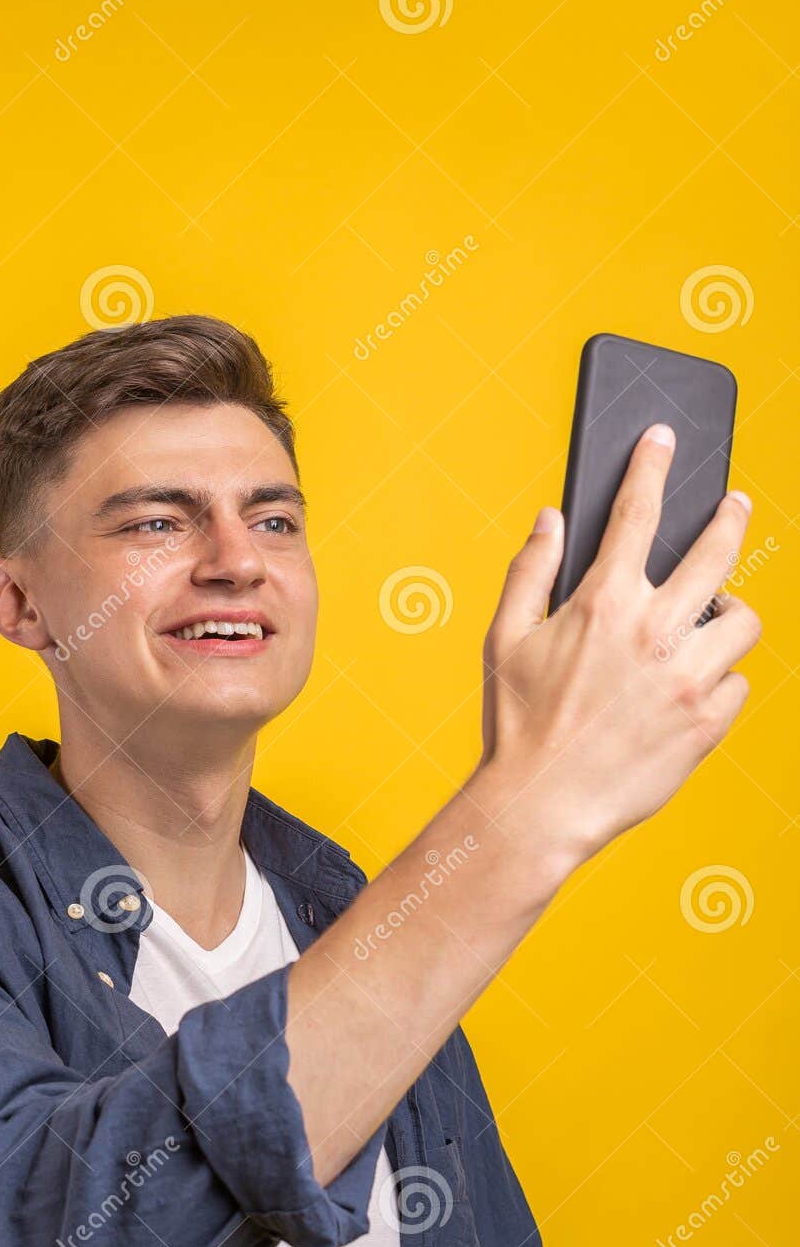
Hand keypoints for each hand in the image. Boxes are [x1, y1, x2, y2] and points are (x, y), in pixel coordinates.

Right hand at [477, 423, 760, 867]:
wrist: (541, 806)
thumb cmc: (517, 726)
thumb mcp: (504, 640)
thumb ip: (530, 571)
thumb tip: (550, 519)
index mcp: (603, 604)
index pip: (636, 512)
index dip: (652, 466)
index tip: (664, 440)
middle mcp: (656, 633)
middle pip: (717, 552)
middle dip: (729, 517)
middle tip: (733, 504)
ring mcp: (689, 679)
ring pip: (743, 622)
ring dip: (730, 614)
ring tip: (713, 620)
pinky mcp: (707, 723)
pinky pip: (737, 684)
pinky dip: (720, 680)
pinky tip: (693, 687)